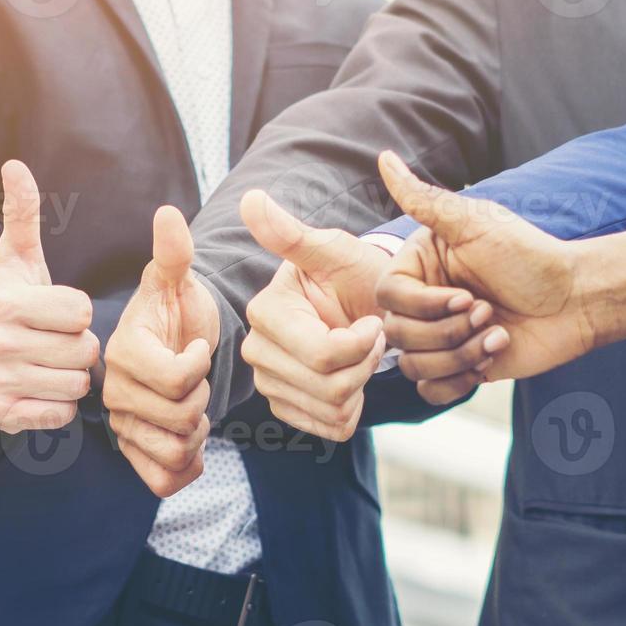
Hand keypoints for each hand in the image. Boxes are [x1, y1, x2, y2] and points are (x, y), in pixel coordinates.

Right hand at [0, 160, 99, 431]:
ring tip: (49, 365)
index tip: (54, 314)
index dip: (76, 313)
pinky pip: (61, 413)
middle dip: (78, 347)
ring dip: (71, 376)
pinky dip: (59, 405)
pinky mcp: (4, 415)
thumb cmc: (8, 306)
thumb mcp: (15, 261)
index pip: (81, 311)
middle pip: (84, 350)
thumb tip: (15, 165)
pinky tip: (41, 389)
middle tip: (54, 343)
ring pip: (76, 383)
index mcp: (5, 303)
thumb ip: (21, 214)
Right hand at [105, 205, 218, 496]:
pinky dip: (187, 465)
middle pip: (180, 418)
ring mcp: (120, 427)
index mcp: (122, 351)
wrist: (173, 348)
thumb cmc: (176, 313)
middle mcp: (112, 392)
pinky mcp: (132, 456)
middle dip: (202, 399)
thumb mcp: (177, 281)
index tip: (197, 347)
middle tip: (196, 380)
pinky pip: (164, 480)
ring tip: (193, 407)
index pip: (176, 379)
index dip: (199, 366)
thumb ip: (173, 253)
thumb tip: (168, 215)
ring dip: (196, 433)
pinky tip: (191, 439)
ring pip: (174, 452)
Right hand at [237, 187, 486, 429]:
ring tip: (364, 355)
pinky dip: (353, 408)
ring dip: (362, 384)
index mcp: (266, 312)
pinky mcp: (285, 406)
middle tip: (374, 336)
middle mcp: (257, 350)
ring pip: (331, 408)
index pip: (323, 353)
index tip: (374, 319)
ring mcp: (268, 382)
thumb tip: (251, 198)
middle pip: (327, 385)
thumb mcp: (334, 251)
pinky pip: (329, 427)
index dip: (362, 344)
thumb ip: (292, 234)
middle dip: (365, 363)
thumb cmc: (356, 275)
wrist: (366, 305)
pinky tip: (355, 380)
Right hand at [372, 151, 598, 403]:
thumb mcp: (474, 224)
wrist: (576, 300)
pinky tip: (490, 358)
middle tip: (490, 312)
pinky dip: (458, 381)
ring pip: (413, 365)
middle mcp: (423, 302)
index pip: (388, 296)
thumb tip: (384, 157)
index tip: (466, 295)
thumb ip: (423, 199)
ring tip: (497, 334)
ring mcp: (439, 338)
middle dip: (448, 330)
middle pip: (398, 335)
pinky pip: (430, 391)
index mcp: (420, 268)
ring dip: (461, 353)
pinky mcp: (457, 368)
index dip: (423, 304)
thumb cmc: (530, 257)